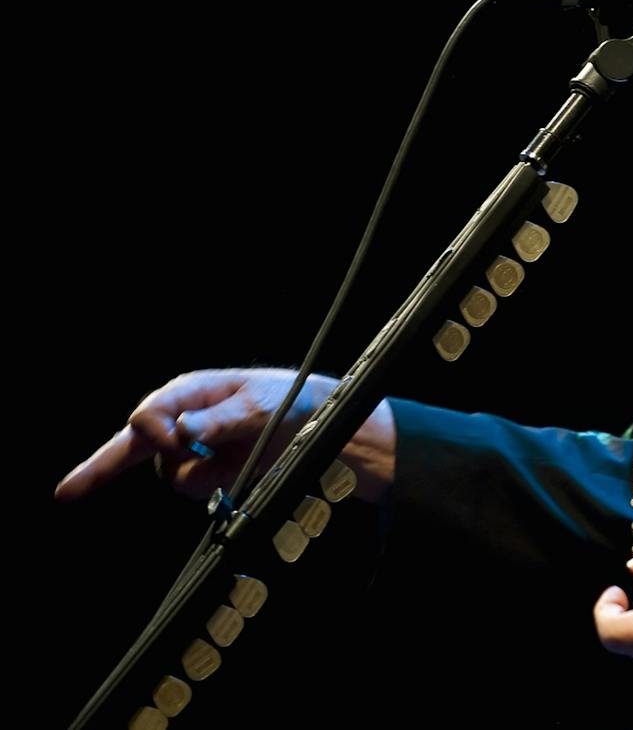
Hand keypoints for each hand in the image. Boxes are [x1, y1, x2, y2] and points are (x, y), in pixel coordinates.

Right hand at [54, 367, 337, 502]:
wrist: (315, 425)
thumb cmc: (288, 401)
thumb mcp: (259, 407)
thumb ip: (220, 419)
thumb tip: (181, 429)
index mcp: (189, 392)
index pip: (148, 416)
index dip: (157, 435)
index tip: (180, 444)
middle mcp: (180, 417)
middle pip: (129, 445)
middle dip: (100, 469)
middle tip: (65, 494)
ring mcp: (188, 445)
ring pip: (168, 473)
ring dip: (199, 473)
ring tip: (237, 454)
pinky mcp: (202, 467)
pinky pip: (189, 486)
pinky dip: (211, 484)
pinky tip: (236, 468)